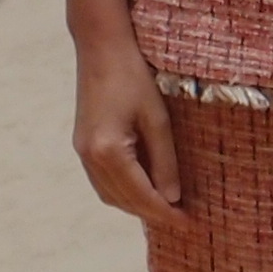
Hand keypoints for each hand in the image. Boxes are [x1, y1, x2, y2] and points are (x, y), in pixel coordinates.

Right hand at [73, 34, 183, 222]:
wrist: (100, 48)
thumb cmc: (133, 76)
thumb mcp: (158, 118)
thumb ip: (165, 161)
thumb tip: (172, 198)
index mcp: (109, 151)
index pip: (142, 196)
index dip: (167, 213)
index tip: (190, 223)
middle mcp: (90, 157)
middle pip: (124, 201)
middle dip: (153, 213)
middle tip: (183, 219)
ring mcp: (82, 152)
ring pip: (110, 195)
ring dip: (137, 205)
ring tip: (167, 207)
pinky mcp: (82, 145)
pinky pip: (102, 181)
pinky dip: (124, 191)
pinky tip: (144, 187)